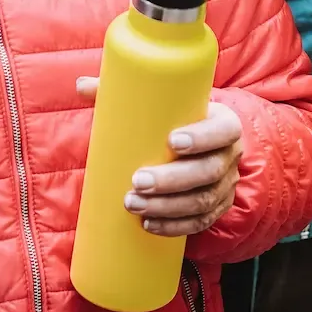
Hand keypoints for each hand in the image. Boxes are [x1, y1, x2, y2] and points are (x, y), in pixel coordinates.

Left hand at [77, 76, 242, 235]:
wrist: (204, 145)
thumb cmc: (178, 120)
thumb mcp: (164, 104)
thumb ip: (125, 94)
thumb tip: (81, 85)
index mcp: (223, 123)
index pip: (222, 130)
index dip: (202, 137)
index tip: (171, 141)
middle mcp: (230, 155)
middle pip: (209, 171)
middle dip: (172, 180)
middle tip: (138, 181)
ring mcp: (225, 185)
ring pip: (203, 201)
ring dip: (168, 206)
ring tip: (134, 204)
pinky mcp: (217, 207)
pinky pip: (200, 222)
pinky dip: (174, 226)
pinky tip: (149, 223)